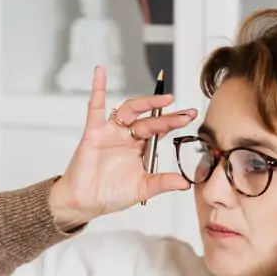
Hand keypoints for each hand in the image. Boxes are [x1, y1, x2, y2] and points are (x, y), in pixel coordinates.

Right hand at [48, 66, 197, 230]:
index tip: (191, 116)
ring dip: (147, 103)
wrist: (85, 202)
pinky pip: (95, 108)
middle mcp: (127, 136)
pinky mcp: (94, 133)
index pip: (160, 130)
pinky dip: (98, 89)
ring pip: (130, 111)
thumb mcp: (142, 188)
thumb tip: (186, 183)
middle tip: (186, 114)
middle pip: (150, 120)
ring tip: (164, 99)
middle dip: (168, 117)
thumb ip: (162, 183)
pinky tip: (100, 73)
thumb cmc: (111, 194)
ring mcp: (111, 132)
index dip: (175, 122)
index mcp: (140, 147)